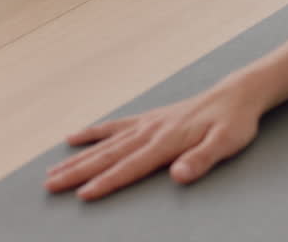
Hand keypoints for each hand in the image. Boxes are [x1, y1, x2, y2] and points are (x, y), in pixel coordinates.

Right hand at [43, 84, 261, 200]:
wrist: (238, 94)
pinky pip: (115, 126)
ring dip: (78, 158)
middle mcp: (152, 131)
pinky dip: (93, 132)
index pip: (132, 166)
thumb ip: (202, 159)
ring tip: (51, 172)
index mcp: (168, 140)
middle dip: (79, 172)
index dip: (107, 181)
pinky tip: (73, 138)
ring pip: (106, 143)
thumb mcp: (227, 142)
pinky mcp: (150, 118)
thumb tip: (178, 175)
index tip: (82, 194)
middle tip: (50, 186)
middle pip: (110, 155)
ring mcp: (148, 123)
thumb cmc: (234, 122)